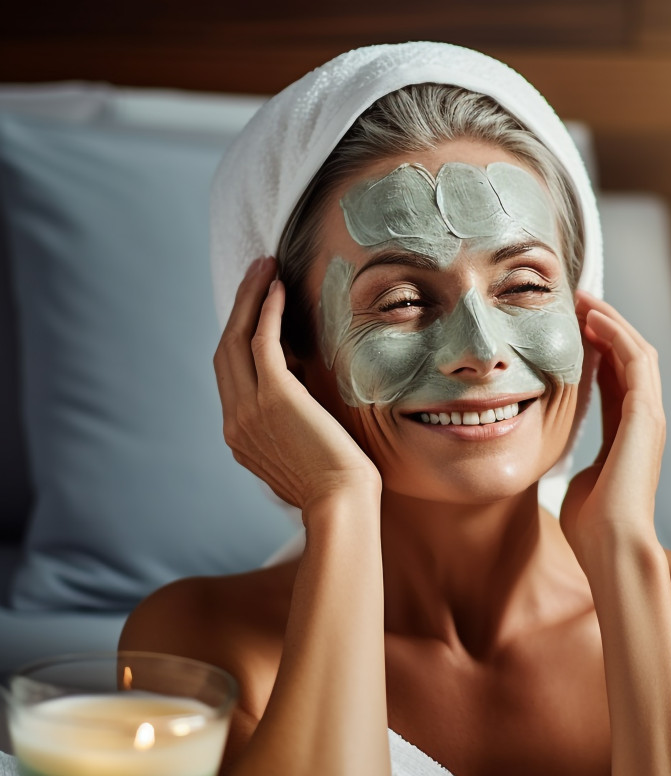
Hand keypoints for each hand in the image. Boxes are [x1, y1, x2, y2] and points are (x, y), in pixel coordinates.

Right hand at [213, 257, 380, 513]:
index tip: (256, 309)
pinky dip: (268, 312)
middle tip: (256, 274)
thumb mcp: (303, 454)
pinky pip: (262, 343)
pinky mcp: (273, 398)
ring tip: (266, 268)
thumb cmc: (337, 487)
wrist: (341, 507)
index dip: (239, 336)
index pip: (230, 376)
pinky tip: (279, 289)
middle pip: (224, 351)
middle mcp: (235, 421)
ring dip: (250, 299)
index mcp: (240, 436)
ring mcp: (248, 410)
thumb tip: (304, 396)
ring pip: (236, 340)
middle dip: (239, 308)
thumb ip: (291, 425)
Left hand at [560, 291, 665, 561]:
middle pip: (630, 358)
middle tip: (576, 301)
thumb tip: (565, 461)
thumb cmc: (593, 526)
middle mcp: (643, 421)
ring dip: (611, 322)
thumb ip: (581, 462)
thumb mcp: (580, 480)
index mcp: (627, 435)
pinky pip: (636, 360)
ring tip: (583, 300)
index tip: (570, 328)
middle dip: (605, 327)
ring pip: (637, 351)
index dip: (596, 350)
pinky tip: (593, 318)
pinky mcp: (646, 415)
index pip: (615, 379)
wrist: (612, 546)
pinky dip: (617, 335)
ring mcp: (649, 416)